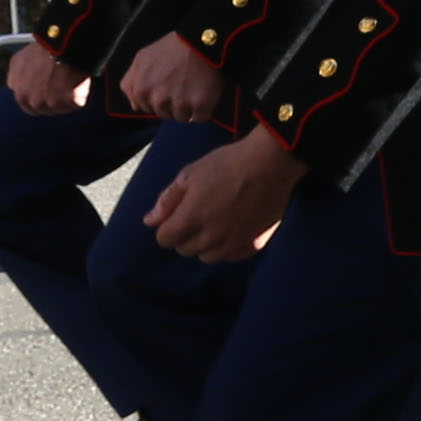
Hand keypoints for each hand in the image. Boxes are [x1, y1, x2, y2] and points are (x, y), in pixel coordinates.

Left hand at [1, 39, 84, 115]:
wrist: (61, 46)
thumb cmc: (40, 51)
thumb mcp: (16, 62)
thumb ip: (14, 79)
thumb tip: (15, 86)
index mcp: (22, 97)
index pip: (30, 108)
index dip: (38, 99)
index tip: (45, 91)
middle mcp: (37, 103)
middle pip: (46, 109)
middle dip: (52, 99)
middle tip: (57, 84)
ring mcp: (55, 104)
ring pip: (63, 108)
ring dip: (66, 98)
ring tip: (67, 81)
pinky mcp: (73, 101)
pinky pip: (78, 102)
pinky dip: (80, 94)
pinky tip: (76, 82)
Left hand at [125, 33, 224, 121]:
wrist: (201, 41)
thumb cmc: (170, 48)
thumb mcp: (141, 58)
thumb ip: (130, 82)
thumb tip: (135, 106)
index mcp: (141, 90)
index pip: (147, 108)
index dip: (157, 98)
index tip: (167, 85)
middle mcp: (158, 100)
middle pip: (164, 114)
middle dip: (172, 104)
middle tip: (181, 85)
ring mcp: (179, 104)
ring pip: (181, 118)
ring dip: (188, 108)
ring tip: (193, 88)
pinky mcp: (200, 106)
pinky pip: (200, 118)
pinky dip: (204, 110)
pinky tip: (204, 94)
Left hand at [153, 128, 300, 261]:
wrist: (271, 164)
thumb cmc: (227, 164)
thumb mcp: (190, 174)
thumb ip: (167, 200)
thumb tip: (149, 221)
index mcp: (190, 219)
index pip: (164, 239)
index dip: (167, 227)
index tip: (177, 215)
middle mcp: (209, 238)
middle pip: (185, 250)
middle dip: (185, 236)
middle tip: (198, 214)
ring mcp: (232, 244)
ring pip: (208, 257)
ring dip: (205, 245)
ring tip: (215, 223)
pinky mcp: (253, 244)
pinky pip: (232, 256)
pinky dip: (228, 248)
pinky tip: (233, 231)